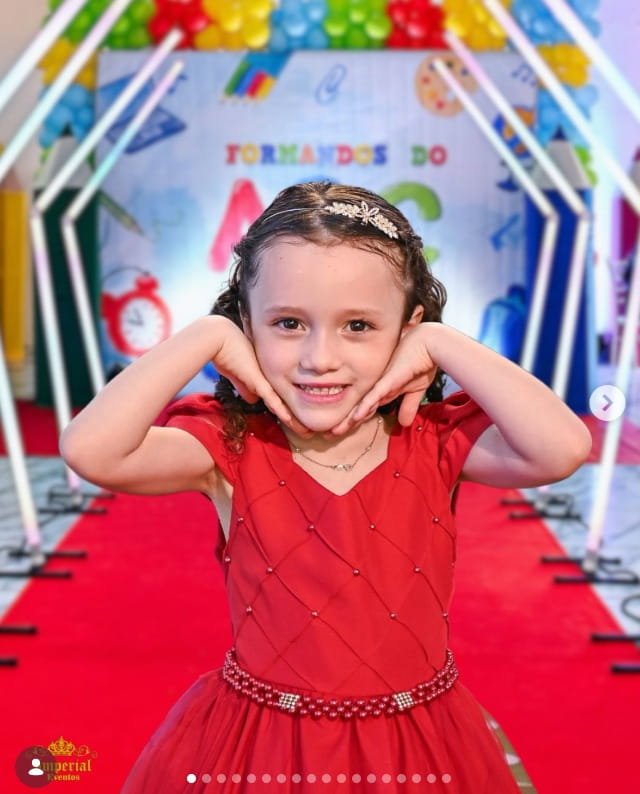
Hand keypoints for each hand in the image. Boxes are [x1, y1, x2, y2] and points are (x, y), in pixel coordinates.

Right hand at [212, 318, 313, 437]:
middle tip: (311, 432)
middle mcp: (269, 380)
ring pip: (284, 405)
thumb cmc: (226, 352)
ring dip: (295, 421)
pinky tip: (292, 422)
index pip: (281, 399)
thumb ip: (245, 387)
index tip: (300, 424)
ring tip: (308, 432)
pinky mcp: (258, 381)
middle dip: (299, 420)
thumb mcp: (237, 374)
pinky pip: (273, 400)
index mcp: (265, 379)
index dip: (290, 413)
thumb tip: (253, 401)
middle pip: (287, 404)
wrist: (219, 338)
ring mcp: (266, 380)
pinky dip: (283, 412)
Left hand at [328, 323, 438, 435]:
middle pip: (358, 409)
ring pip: (361, 405)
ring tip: (333, 432)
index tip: (339, 431)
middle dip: (344, 423)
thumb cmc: (421, 362)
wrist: (429, 344)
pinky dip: (365, 407)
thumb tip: (404, 424)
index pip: (364, 409)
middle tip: (328, 435)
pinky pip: (374, 396)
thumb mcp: (414, 390)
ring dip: (348, 420)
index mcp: (381, 390)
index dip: (352, 421)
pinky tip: (355, 417)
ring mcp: (381, 383)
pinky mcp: (388, 380)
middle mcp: (376, 387)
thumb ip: (408, 406)